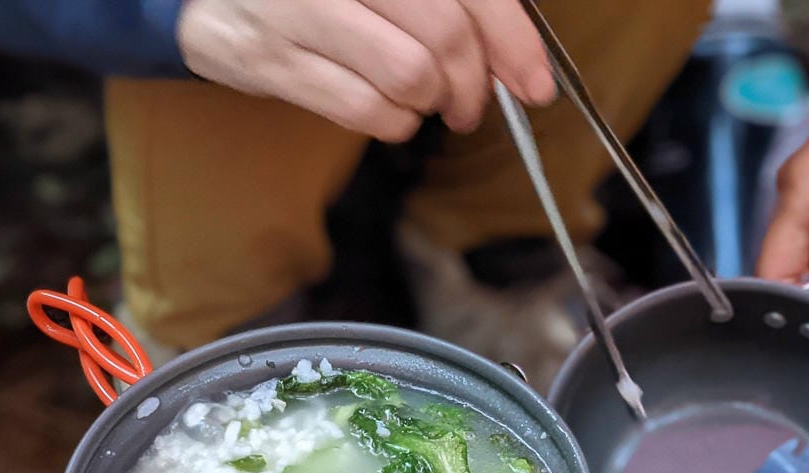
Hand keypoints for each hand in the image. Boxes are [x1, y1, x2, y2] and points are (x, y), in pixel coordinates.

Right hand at [177, 0, 555, 142]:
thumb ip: (446, 0)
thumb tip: (513, 57)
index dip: (513, 40)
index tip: (534, 83)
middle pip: (445, 36)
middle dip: (473, 84)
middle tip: (471, 105)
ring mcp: (301, 11)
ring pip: (408, 76)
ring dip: (430, 104)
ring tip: (423, 101)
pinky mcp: (274, 60)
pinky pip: (363, 109)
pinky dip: (393, 124)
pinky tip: (391, 113)